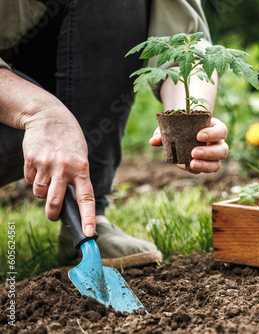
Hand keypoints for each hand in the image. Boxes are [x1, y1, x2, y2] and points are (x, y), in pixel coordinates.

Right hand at [0, 70, 95, 236]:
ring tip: (48, 176)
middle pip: (55, 202)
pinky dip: (34, 178)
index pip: (86, 198)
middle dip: (53, 214)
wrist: (49, 117)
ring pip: (40, 193)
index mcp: (82, 168)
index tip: (89, 233)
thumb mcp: (81, 157)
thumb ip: (77, 178)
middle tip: (54, 217)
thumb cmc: (69, 141)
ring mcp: (47, 165)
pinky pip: (30, 181)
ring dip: (43, 192)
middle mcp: (65, 168)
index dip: (88, 217)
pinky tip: (40, 164)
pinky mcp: (31, 161)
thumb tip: (71, 203)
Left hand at [149, 117, 227, 172]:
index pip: (221, 131)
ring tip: (191, 163)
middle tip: (193, 152)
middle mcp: (218, 143)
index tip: (198, 136)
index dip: (213, 134)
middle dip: (209, 153)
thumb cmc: (182, 125)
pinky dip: (196, 169)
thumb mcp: (174, 124)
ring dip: (205, 165)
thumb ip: (164, 132)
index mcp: (215, 128)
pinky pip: (206, 170)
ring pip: (217, 164)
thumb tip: (153, 141)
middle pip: (222, 150)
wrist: (184, 131)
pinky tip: (186, 166)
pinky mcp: (207, 165)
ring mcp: (214, 156)